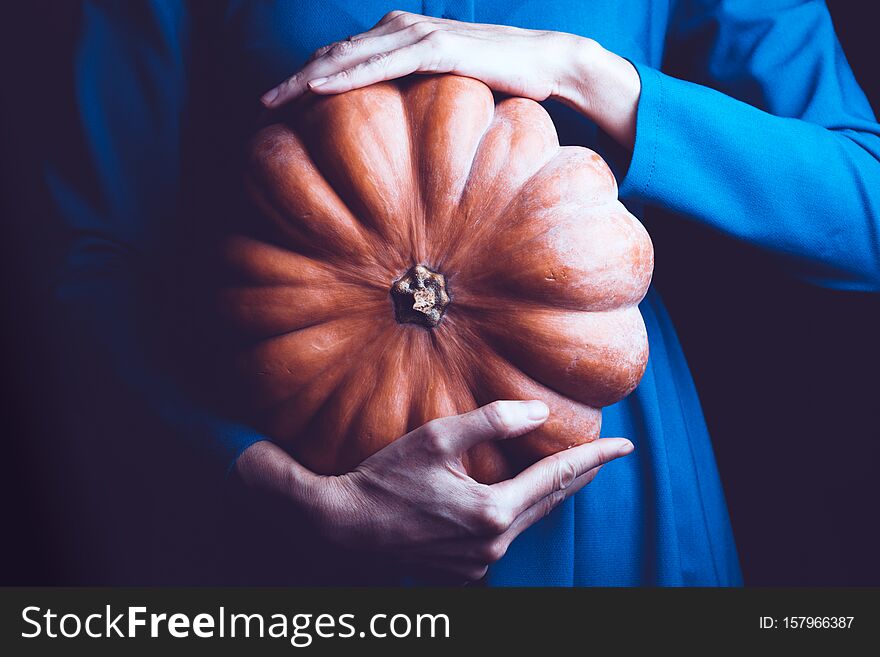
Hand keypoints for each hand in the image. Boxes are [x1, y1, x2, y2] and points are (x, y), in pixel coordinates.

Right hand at [235, 400, 633, 581]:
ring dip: (546, 495)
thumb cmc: (387, 477)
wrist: (346, 526)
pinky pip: (503, 537)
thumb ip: (493, 421)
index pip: (557, 478)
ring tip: (565, 472)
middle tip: (605, 455)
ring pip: (527, 521)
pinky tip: (512, 498)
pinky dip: (514, 514)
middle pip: (549, 502)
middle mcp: (493, 545)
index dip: (593, 458)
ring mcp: (480, 564)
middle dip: (578, 477)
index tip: (624, 446)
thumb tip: (540, 413)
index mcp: (492, 512)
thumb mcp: (438, 438)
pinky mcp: (466, 573)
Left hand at [260, 10, 640, 149]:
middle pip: (334, 54)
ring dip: (307, 77)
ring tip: (274, 100)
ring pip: (349, 55)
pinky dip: (346, 74)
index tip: (278, 105)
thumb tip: (393, 138)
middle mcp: (400, 29)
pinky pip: (382, 62)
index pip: (342, 57)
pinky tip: (318, 89)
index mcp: (398, 38)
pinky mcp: (436, 47)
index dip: (306, 78)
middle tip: (263, 105)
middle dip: (294, 79)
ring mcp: (417, 35)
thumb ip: (414, 100)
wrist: (545, 64)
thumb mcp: (443, 92)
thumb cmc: (495, 81)